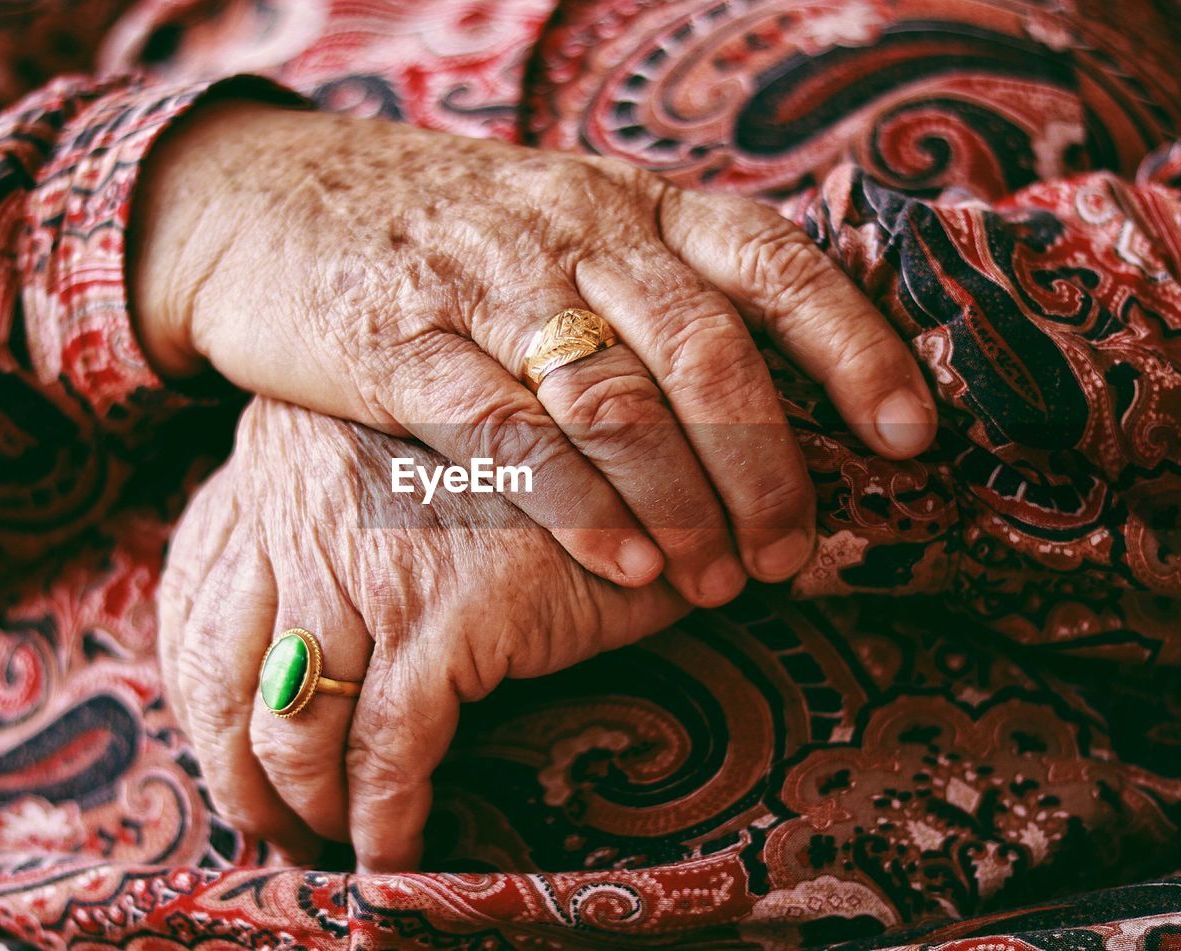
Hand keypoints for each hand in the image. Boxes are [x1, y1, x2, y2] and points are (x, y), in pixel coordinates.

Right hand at [133, 101, 935, 605]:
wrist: (273, 198)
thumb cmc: (449, 232)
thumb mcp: (566, 223)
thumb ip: (655, 289)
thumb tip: (767, 395)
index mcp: (632, 204)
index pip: (772, 266)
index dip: (853, 349)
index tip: (906, 436)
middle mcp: (575, 233)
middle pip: (705, 351)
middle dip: (765, 464)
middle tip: (792, 554)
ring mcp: (486, 285)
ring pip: (614, 400)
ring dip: (683, 500)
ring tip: (716, 582)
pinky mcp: (400, 342)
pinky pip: (507, 432)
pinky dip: (577, 503)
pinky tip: (623, 558)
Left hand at [158, 398, 688, 870]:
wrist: (637, 453)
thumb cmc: (517, 475)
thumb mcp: (391, 472)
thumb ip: (316, 525)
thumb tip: (268, 641)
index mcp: (279, 462)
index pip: (189, 605)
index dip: (195, 708)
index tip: (227, 762)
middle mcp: (302, 503)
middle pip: (220, 678)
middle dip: (240, 778)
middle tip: (274, 830)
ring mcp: (372, 562)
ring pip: (295, 727)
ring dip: (306, 811)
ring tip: (333, 849)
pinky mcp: (448, 615)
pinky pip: (388, 754)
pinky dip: (384, 823)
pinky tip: (394, 856)